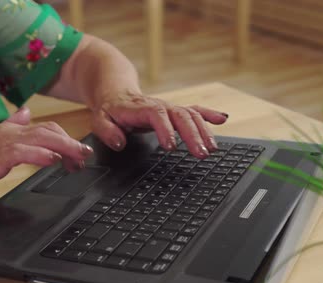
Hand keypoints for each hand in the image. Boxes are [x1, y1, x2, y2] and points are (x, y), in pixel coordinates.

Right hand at [0, 107, 92, 202]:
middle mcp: (8, 132)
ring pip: (42, 139)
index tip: (78, 151)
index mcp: (8, 130)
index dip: (64, 138)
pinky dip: (42, 154)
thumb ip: (10, 127)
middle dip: (71, 143)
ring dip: (64, 148)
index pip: (45, 128)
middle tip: (86, 156)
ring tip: (79, 157)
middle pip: (49, 131)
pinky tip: (54, 160)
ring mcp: (3, 143)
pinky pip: (24, 152)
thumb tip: (25, 112)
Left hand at [91, 90, 228, 157]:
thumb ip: (107, 131)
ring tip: (212, 149)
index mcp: (140, 108)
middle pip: (180, 115)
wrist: (115, 89)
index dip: (165, 129)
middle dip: (193, 134)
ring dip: (204, 131)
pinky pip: (194, 110)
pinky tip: (223, 120)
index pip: (156, 115)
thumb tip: (119, 143)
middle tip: (201, 153)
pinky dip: (209, 114)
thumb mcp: (99, 119)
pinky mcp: (174, 111)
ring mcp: (169, 108)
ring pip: (191, 115)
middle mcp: (159, 106)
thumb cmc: (109, 108)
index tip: (171, 146)